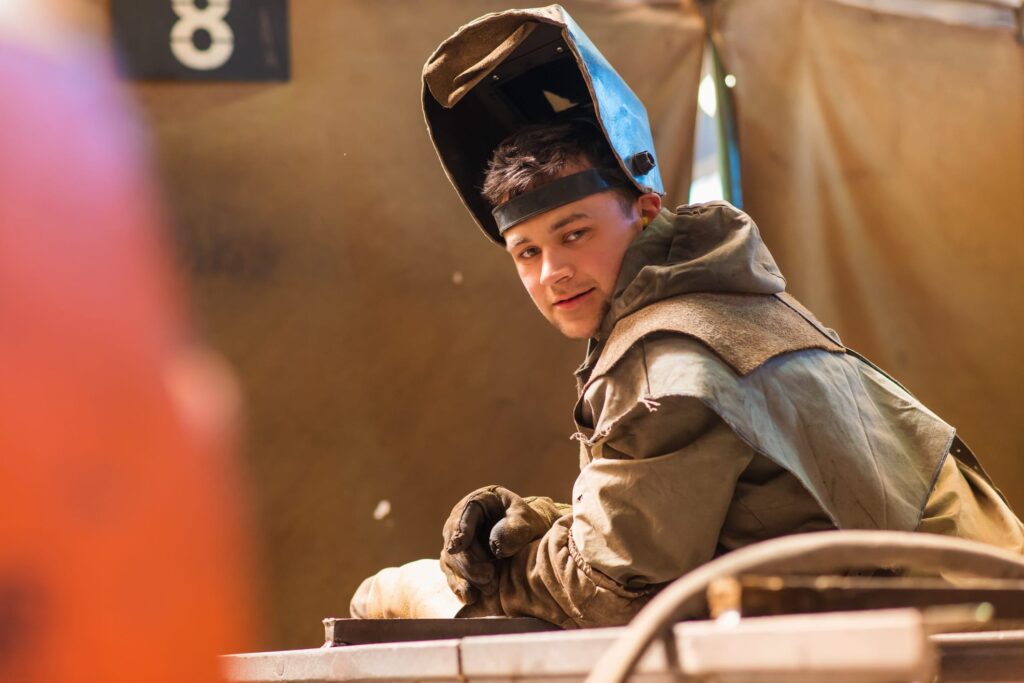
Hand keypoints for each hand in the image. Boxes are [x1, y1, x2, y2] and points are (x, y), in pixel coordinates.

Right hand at [440, 486, 555, 603]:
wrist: (527, 539)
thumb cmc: (527, 525)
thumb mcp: (528, 521)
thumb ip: (517, 529)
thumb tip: (496, 545)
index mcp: (476, 502)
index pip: (463, 515)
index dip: (459, 530)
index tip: (457, 546)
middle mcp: (460, 521)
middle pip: (455, 542)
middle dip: (470, 562)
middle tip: (489, 577)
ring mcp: (456, 543)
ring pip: (451, 561)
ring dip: (467, 577)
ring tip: (489, 589)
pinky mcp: (457, 563)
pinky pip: (453, 575)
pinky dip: (461, 587)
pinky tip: (471, 598)